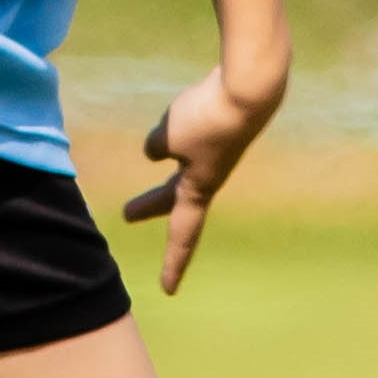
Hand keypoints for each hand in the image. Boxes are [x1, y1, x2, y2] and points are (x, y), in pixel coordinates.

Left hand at [119, 66, 281, 295]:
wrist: (251, 88)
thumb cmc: (209, 119)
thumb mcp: (170, 135)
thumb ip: (157, 146)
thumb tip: (156, 151)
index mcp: (199, 189)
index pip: (181, 235)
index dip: (173, 263)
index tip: (167, 289)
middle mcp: (209, 174)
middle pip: (174, 197)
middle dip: (150, 205)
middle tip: (126, 214)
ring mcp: (216, 150)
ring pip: (183, 163)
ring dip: (166, 166)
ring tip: (155, 155)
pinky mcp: (219, 124)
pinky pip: (191, 132)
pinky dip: (180, 129)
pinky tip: (179, 117)